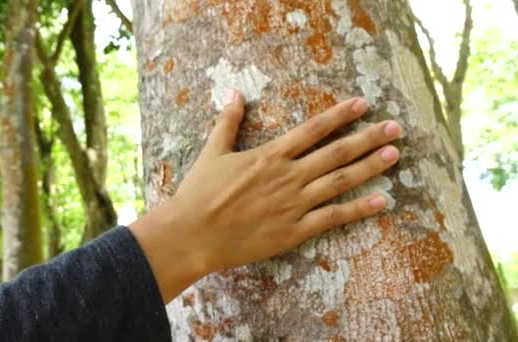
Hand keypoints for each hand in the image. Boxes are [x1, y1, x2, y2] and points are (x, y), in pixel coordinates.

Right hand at [129, 90, 401, 302]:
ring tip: (394, 155)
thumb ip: (228, 122)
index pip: (313, 129)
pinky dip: (358, 209)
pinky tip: (382, 200)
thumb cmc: (199, 193)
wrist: (192, 235)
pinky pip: (333, 217)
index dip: (340, 115)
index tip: (363, 104)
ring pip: (340, 182)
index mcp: (269, 155)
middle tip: (395, 128)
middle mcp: (288, 176)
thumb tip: (235, 93)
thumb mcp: (212, 152)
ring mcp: (293, 204)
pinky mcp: (294, 231)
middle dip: (368, 137)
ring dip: (370, 167)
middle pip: (336, 153)